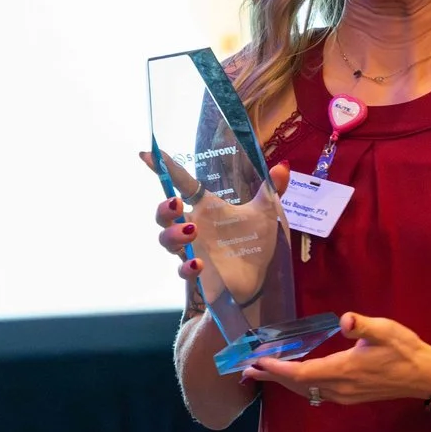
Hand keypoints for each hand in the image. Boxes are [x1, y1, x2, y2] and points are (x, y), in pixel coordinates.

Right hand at [141, 154, 288, 291]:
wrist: (260, 277)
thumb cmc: (256, 242)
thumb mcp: (267, 213)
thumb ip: (272, 189)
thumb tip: (282, 167)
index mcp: (207, 208)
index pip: (182, 184)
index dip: (163, 169)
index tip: (148, 154)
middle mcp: (194, 227)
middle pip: (163, 215)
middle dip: (162, 208)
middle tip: (175, 204)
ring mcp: (193, 250)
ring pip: (165, 240)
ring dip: (172, 235)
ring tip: (190, 232)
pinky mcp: (198, 273)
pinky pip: (182, 270)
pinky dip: (187, 268)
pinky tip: (199, 265)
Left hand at [244, 312, 430, 404]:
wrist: (424, 375)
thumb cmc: (404, 350)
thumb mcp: (385, 331)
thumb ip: (363, 325)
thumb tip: (345, 320)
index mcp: (342, 370)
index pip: (300, 373)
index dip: (277, 368)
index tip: (256, 361)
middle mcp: (338, 388)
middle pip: (297, 385)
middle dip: (271, 377)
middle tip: (246, 371)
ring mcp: (343, 395)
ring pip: (305, 391)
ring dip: (282, 382)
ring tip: (261, 374)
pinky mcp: (349, 396)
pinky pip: (315, 393)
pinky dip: (298, 384)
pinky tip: (293, 378)